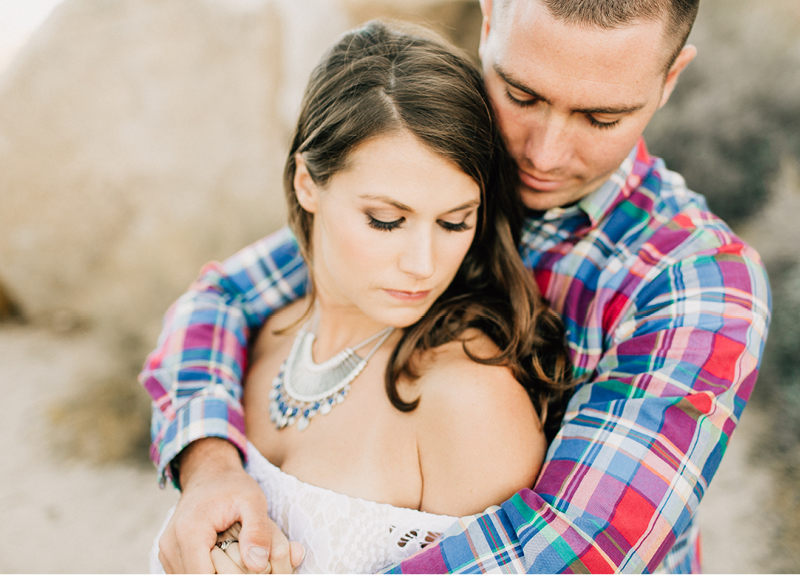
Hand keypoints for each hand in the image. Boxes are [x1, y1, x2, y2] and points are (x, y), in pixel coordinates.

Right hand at [157, 438, 302, 572]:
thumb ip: (258, 531)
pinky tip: (222, 560)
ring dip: (214, 574)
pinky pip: (186, 573)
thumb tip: (258, 565)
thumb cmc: (233, 486)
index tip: (251, 571)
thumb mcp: (253, 501)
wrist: (209, 474)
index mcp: (190, 531)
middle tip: (247, 565)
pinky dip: (205, 571)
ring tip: (235, 560)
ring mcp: (166, 551)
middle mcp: (171, 544)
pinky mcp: (168, 555)